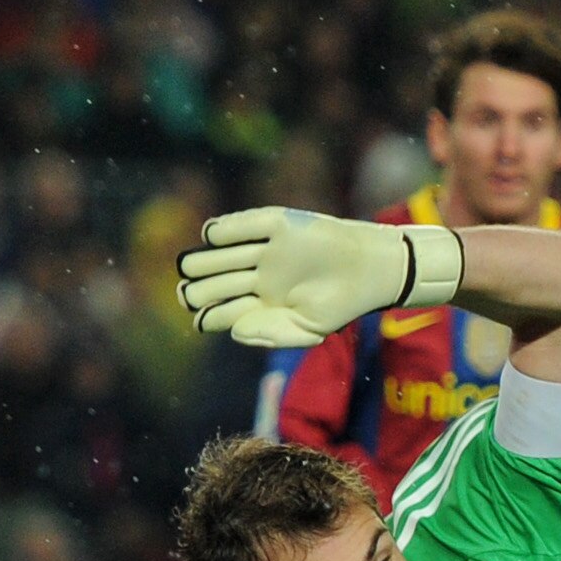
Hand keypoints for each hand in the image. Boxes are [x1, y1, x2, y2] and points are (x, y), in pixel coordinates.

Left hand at [174, 208, 461, 350]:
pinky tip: (212, 238)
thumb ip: (270, 335)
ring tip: (190, 268)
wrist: (371, 272)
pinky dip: (222, 232)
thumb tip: (233, 331)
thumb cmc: (340, 305)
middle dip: (198, 289)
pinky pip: (242, 225)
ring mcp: (266, 250)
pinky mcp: (278, 224)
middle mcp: (257, 276)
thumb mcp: (307, 330)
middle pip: (215, 281)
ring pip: (222, 255)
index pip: (222, 310)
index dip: (206, 314)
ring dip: (202, 262)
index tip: (200, 318)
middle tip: (188, 293)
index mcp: (261, 304)